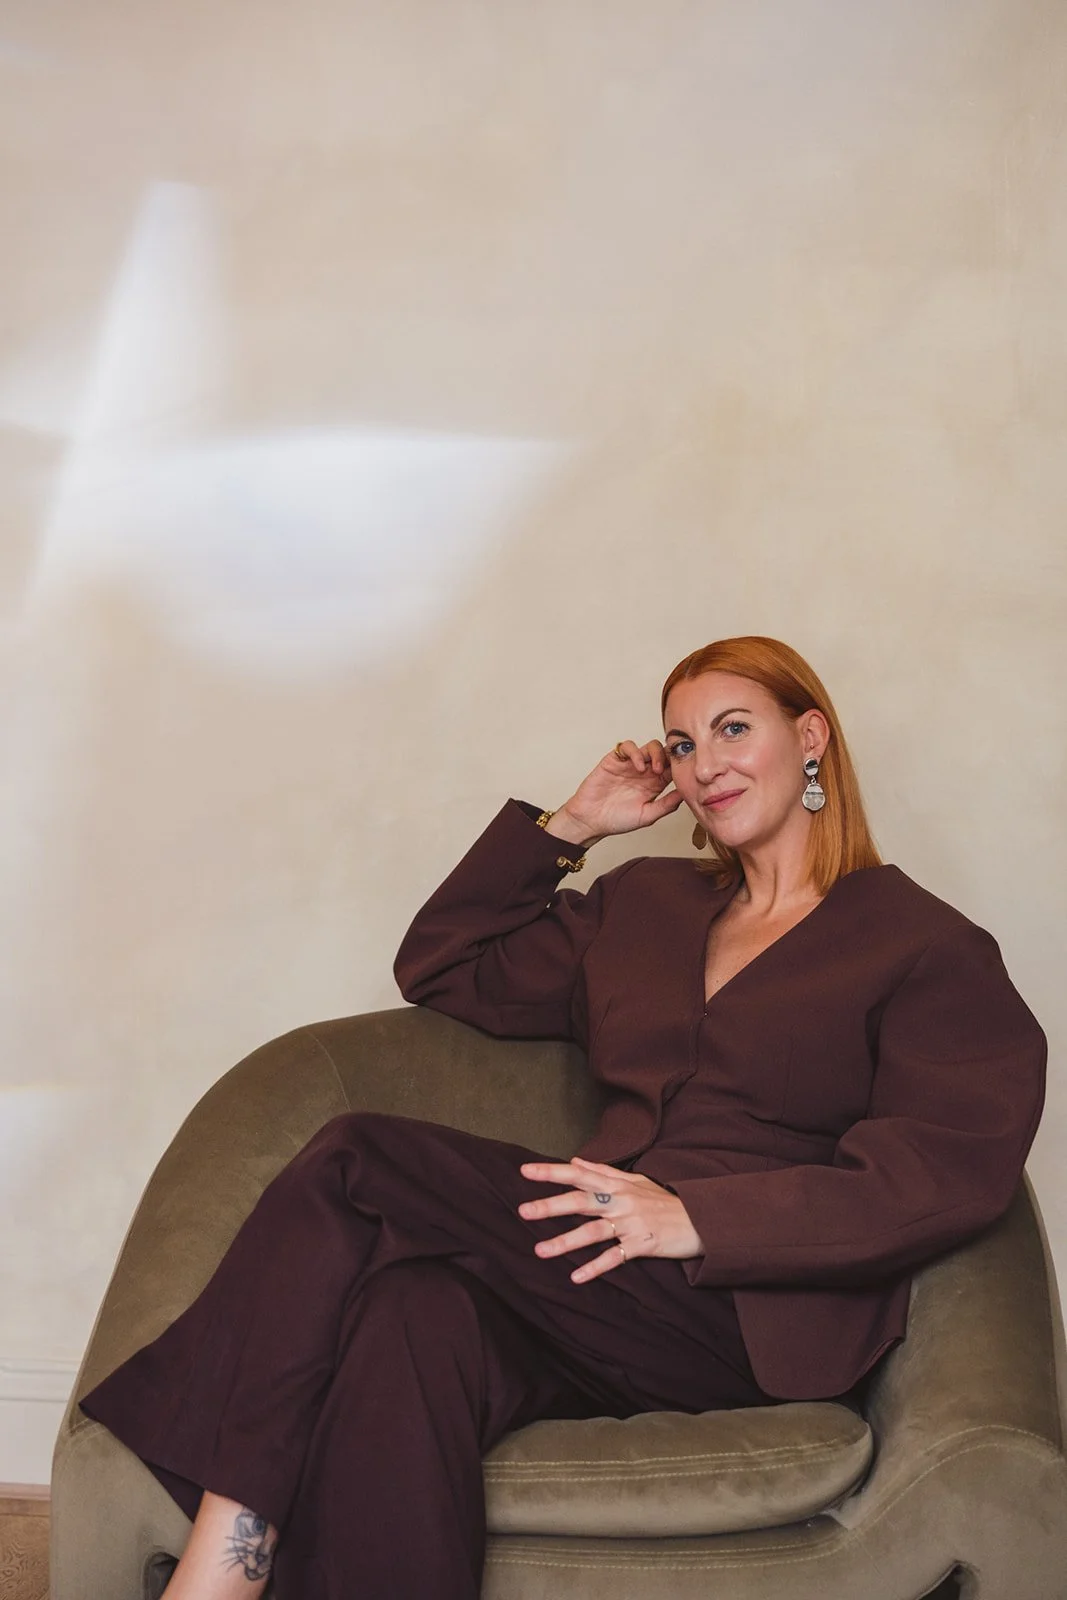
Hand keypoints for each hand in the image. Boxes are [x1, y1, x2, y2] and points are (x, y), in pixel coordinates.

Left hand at [517, 1156, 703, 1283]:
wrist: (701, 1220)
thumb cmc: (665, 1201)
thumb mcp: (636, 1180)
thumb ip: (603, 1171)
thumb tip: (574, 1160)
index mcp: (618, 1184)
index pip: (579, 1174)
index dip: (552, 1172)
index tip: (525, 1171)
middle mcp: (621, 1200)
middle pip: (581, 1201)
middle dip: (551, 1206)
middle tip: (523, 1211)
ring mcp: (631, 1223)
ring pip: (593, 1231)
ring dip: (565, 1242)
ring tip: (540, 1251)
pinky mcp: (642, 1244)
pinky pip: (614, 1257)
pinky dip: (595, 1267)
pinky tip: (576, 1277)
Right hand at [549, 739, 683, 843]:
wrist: (590, 820)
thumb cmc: (617, 820)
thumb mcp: (648, 816)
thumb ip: (667, 805)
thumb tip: (686, 793)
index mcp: (655, 784)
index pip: (672, 768)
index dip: (679, 767)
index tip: (682, 774)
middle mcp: (645, 772)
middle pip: (664, 753)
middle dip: (669, 757)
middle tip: (666, 771)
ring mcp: (630, 765)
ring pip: (649, 746)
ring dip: (655, 754)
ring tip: (654, 770)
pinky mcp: (615, 760)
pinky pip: (628, 746)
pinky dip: (635, 753)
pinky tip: (638, 767)